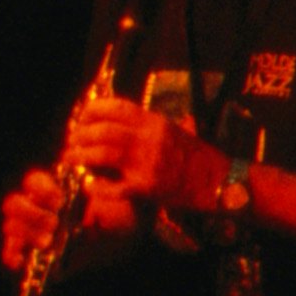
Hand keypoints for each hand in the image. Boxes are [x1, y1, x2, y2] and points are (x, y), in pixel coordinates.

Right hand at [0, 167, 132, 268]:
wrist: (122, 242)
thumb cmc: (120, 218)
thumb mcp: (120, 205)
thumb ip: (109, 200)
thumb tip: (91, 197)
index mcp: (53, 189)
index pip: (34, 182)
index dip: (42, 189)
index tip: (59, 200)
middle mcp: (37, 207)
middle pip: (14, 203)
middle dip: (31, 214)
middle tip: (54, 224)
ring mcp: (31, 230)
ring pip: (11, 226)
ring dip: (26, 234)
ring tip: (48, 242)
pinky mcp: (31, 252)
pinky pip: (13, 253)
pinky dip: (13, 256)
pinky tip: (22, 261)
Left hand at [59, 99, 220, 218]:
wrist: (224, 184)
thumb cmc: (205, 160)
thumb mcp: (184, 133)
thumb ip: (167, 125)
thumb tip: (167, 119)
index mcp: (156, 123)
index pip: (116, 107)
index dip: (93, 110)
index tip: (82, 117)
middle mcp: (149, 140)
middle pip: (102, 130)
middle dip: (80, 135)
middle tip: (73, 141)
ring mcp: (146, 164)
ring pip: (101, 154)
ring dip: (80, 156)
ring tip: (71, 159)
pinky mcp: (146, 188)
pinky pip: (112, 187)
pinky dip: (96, 187)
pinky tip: (90, 186)